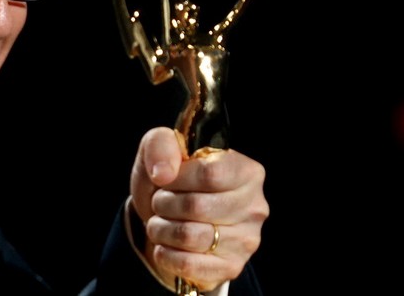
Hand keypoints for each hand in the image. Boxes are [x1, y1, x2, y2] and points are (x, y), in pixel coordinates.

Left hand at [129, 126, 268, 291]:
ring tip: (159, 221)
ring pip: (189, 236)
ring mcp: (246, 240)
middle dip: (163, 203)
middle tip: (159, 201)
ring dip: (160, 229)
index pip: (209, 174)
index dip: (177, 178)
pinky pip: (189, 265)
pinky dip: (165, 254)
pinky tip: (164, 244)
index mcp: (246, 171)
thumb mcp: (161, 147)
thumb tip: (163, 173)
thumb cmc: (171, 179)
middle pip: (196, 206)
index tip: (164, 179)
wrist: (169, 217)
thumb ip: (160, 145)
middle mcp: (254, 207)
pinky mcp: (231, 267)